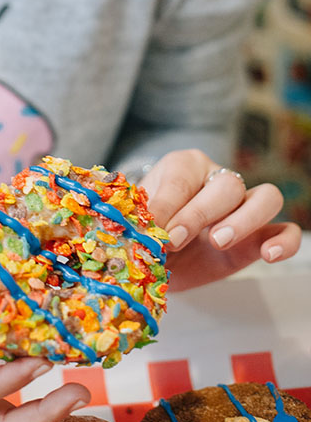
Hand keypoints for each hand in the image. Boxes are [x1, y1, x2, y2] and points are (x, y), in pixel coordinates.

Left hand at [140, 149, 301, 290]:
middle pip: (227, 185)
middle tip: (175, 240)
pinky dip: (284, 241)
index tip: (154, 230)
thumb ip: (141, 219)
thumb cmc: (143, 228)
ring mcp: (242, 207)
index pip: (183, 177)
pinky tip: (267, 254)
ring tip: (218, 242)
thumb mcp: (136, 220)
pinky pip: (285, 229)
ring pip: (266, 197)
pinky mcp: (257, 238)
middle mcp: (217, 179)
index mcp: (184, 166)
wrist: (151, 255)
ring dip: (244, 221)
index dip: (169, 204)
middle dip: (199, 214)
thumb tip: (144, 229)